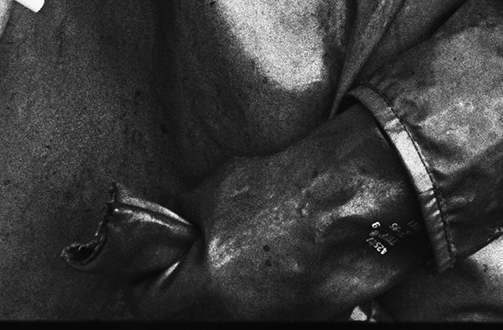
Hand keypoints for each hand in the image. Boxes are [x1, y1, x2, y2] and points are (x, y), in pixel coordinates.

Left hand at [120, 108, 428, 319]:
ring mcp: (276, 322)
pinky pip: (268, 315)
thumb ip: (182, 214)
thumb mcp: (218, 189)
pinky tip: (271, 274)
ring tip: (236, 265)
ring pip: (228, 317)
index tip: (149, 262)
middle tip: (189, 264)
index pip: (148, 304)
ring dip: (221, 299)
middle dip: (182, 292)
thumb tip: (160, 224)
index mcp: (207, 287)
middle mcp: (238, 317)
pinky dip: (261, 300)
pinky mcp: (309, 321)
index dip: (144, 279)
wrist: (359, 194)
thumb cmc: (289, 186)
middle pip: (186, 317)